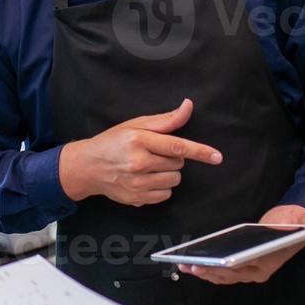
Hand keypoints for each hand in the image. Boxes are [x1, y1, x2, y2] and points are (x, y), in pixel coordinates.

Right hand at [58, 98, 222, 206]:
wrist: (88, 166)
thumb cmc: (113, 142)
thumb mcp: (136, 125)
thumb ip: (166, 120)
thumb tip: (188, 106)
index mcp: (139, 140)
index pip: (177, 146)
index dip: (200, 151)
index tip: (216, 157)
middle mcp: (138, 162)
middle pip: (178, 164)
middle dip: (172, 158)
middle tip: (153, 153)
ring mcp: (137, 183)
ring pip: (174, 181)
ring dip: (168, 173)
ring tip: (149, 167)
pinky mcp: (136, 198)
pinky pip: (165, 195)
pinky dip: (161, 188)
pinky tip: (145, 180)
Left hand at [180, 205, 304, 284]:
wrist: (296, 224)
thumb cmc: (296, 222)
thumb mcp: (304, 219)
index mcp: (271, 261)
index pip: (246, 266)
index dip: (227, 266)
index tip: (211, 264)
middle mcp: (260, 270)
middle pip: (230, 274)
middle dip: (209, 271)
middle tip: (191, 265)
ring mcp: (251, 270)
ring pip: (224, 275)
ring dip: (205, 272)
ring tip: (186, 265)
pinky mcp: (243, 266)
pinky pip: (223, 272)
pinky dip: (208, 269)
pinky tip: (193, 262)